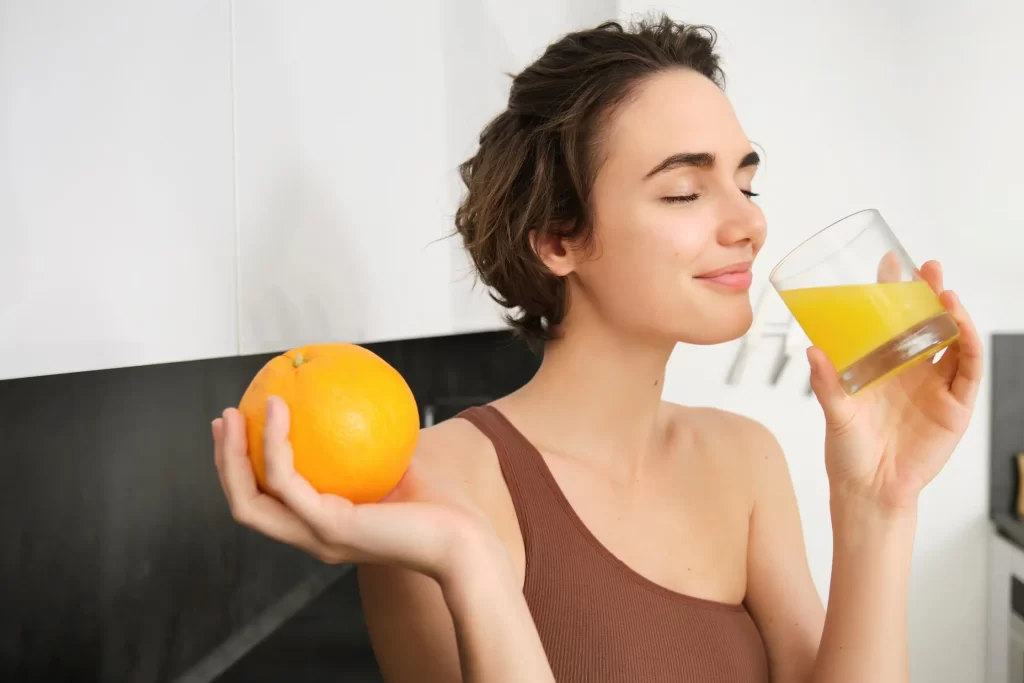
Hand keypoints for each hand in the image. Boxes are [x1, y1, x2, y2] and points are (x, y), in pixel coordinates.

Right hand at [212, 396, 503, 582]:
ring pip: (250, 501)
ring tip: (234, 415)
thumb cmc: (442, 504)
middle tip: (224, 419)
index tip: (240, 428)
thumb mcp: (396, 464)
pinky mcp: (331, 528)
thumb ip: (371, 441)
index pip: (267, 502)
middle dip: (225, 462)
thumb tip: (358, 399)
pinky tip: (280, 409)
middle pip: (245, 505)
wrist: (466, 541)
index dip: (244, 469)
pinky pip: (286, 481)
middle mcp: (312, 536)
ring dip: (233, 456)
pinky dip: (274, 444)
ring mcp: (317, 536)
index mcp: (322, 525)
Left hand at [807, 260, 982, 512]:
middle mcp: (913, 371)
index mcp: (884, 365)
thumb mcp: (835, 411)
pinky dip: (969, 346)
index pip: (893, 319)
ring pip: (953, 342)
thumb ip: (826, 382)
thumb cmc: (848, 450)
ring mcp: (937, 387)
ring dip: (954, 315)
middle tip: (927, 268)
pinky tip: (962, 326)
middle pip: (929, 323)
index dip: (894, 291)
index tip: (890, 261)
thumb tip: (811, 350)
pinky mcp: (955, 408)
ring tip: (945, 292)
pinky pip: (968, 371)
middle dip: (931, 293)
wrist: (868, 489)